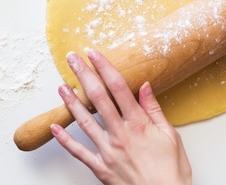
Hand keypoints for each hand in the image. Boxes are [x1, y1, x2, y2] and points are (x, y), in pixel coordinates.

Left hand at [51, 50, 191, 184]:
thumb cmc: (170, 172)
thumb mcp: (170, 136)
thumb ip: (154, 110)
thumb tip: (145, 87)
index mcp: (138, 124)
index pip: (117, 88)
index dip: (104, 67)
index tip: (94, 54)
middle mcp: (120, 135)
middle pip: (98, 98)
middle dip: (84, 75)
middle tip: (72, 59)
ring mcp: (108, 151)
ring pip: (84, 121)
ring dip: (71, 101)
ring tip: (61, 86)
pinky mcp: (100, 168)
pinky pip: (78, 152)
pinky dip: (65, 139)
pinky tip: (55, 127)